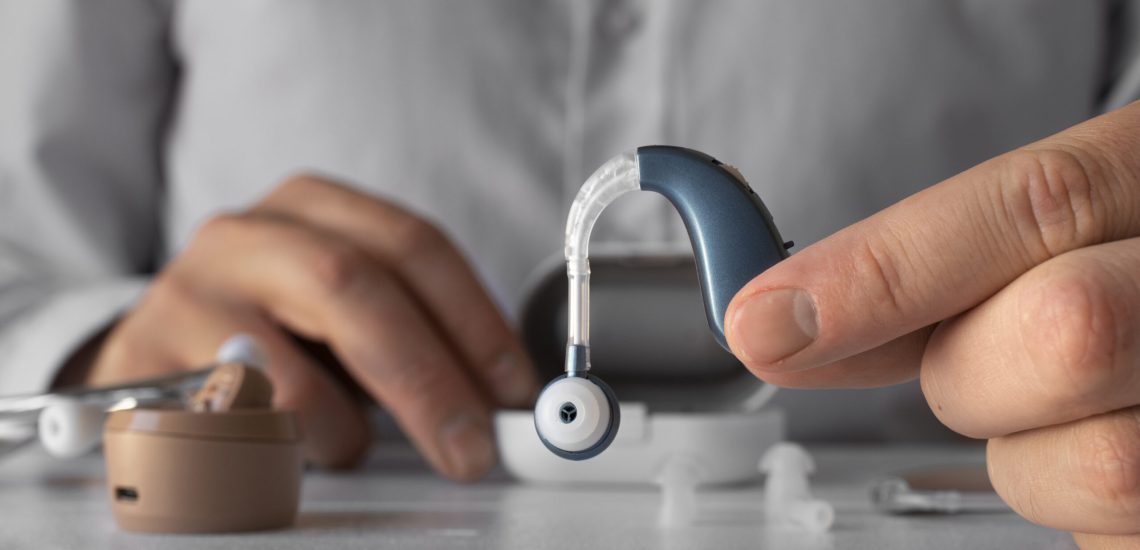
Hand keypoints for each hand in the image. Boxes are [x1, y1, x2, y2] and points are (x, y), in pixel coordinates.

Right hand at [86, 175, 538, 479]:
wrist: (156, 348)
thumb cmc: (276, 330)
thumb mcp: (349, 310)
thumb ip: (417, 335)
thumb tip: (501, 401)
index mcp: (314, 205)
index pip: (414, 247)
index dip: (474, 320)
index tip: (515, 389)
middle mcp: (248, 234)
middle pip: (355, 287)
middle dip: (428, 377)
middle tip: (471, 447)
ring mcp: (189, 293)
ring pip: (289, 369)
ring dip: (343, 429)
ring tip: (348, 444)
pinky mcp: (145, 364)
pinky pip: (231, 429)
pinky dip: (280, 455)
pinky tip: (285, 451)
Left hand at [726, 102, 1139, 546]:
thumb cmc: (1111, 278)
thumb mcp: (1039, 243)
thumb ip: (923, 272)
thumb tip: (774, 320)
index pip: (1030, 205)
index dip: (880, 271)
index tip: (763, 322)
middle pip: (1061, 332)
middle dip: (973, 371)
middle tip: (976, 368)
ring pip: (1098, 463)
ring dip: (1031, 456)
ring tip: (1060, 417)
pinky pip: (1111, 533)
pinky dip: (1072, 508)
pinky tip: (1098, 451)